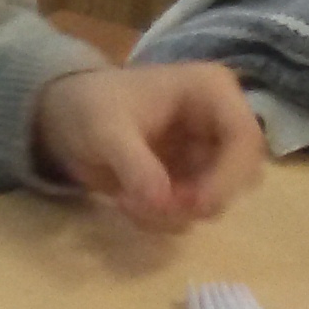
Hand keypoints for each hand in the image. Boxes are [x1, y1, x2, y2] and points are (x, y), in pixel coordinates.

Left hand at [31, 63, 265, 230]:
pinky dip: (163, 217)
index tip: (194, 206)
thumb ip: (135, 165)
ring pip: (217, 198)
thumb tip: (162, 202)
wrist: (62, 116)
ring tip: (128, 202)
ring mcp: (207, 153)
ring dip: (176, 212)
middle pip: (241, 175)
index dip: (228, 178)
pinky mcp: (191, 179)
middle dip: (200, 199)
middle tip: (153, 207)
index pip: (246, 139)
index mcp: (211, 91)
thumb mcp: (105, 131)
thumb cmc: (88, 107)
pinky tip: (128, 203)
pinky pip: (192, 210)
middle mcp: (219, 121)